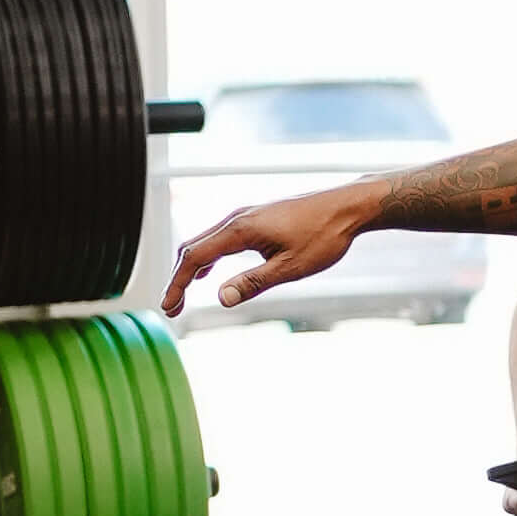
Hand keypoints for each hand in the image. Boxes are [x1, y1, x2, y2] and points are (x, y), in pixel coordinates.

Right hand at [163, 179, 384, 318]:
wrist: (347, 207)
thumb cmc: (324, 236)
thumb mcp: (290, 268)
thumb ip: (253, 283)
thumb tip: (221, 299)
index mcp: (240, 230)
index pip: (195, 258)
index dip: (177, 285)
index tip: (169, 308)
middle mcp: (237, 218)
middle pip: (193, 247)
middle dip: (178, 279)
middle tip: (171, 308)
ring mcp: (246, 216)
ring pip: (205, 241)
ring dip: (191, 268)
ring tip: (183, 295)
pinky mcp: (256, 218)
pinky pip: (220, 237)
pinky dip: (207, 256)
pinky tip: (208, 273)